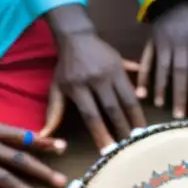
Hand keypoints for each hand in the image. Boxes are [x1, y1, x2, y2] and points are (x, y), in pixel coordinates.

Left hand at [46, 31, 144, 147]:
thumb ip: (53, 113)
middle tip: (129, 146)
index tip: (107, 150)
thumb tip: (44, 136)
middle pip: (111, 109)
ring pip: (127, 99)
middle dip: (121, 129)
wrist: (77, 37)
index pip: (91, 115)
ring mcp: (110, 72)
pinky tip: (143, 116)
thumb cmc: (66, 68)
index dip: (100, 133)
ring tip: (140, 134)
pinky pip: (132, 87)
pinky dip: (139, 103)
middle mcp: (95, 79)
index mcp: (77, 87)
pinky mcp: (121, 66)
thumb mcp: (56, 88)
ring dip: (135, 118)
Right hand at [136, 0, 187, 119]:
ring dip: (160, 88)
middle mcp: (179, 44)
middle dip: (179, 94)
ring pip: (162, 69)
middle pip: (179, 72)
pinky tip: (141, 93)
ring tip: (160, 106)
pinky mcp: (151, 45)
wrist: (171, 2)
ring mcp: (163, 45)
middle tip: (178, 115)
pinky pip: (146, 62)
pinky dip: (143, 78)